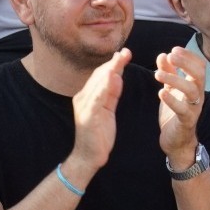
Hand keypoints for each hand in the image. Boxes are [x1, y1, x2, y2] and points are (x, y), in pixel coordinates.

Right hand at [70, 48, 130, 170]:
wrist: (88, 157)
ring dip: (110, 70)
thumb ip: (111, 93)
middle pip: (99, 76)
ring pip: (98, 84)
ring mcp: (84, 106)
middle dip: (113, 63)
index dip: (113, 64)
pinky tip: (112, 77)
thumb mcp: (108, 110)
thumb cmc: (98, 135)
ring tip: (121, 59)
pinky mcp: (87, 116)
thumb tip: (117, 76)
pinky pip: (96, 98)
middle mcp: (83, 98)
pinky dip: (104, 86)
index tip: (124, 54)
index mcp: (87, 96)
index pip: (100, 76)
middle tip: (126, 52)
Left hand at [156, 47, 206, 166]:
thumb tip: (163, 55)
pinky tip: (161, 92)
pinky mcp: (186, 121)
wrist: (177, 140)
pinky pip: (182, 109)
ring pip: (191, 90)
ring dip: (175, 79)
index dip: (189, 56)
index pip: (199, 65)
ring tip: (158, 74)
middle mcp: (198, 95)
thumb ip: (168, 72)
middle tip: (171, 55)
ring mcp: (194, 108)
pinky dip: (172, 100)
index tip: (174, 49)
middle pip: (199, 74)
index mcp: (195, 86)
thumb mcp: (170, 89)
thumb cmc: (174, 112)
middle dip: (186, 63)